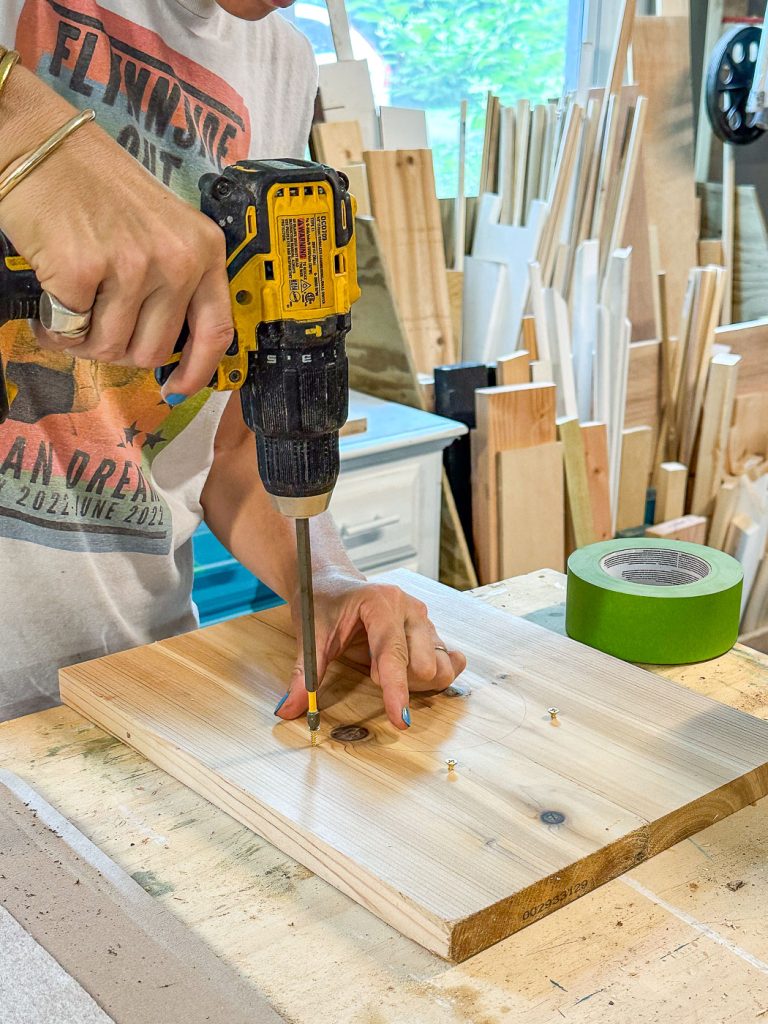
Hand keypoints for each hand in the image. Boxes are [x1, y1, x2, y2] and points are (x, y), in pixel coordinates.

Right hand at [0, 83, 232, 396]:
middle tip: (95, 321)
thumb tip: (170, 349)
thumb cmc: (96, 185)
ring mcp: (131, 266)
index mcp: (203, 249)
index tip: (178, 389)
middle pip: (152, 351)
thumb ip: (176, 280)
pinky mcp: (82, 271)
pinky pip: (70, 332)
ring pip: (109, 347)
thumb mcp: (162, 227)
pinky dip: (53, 326)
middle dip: (118, 348)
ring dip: (82, 338)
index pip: (216, 330)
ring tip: (70, 302)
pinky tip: (50, 296)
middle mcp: (176, 259)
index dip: (197, 371)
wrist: (38, 143)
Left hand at [275, 569, 466, 729]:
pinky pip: (448, 663)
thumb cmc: (323, 603)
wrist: (333, 583)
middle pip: (423, 665)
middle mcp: (410, 609)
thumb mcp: (310, 634)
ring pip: (439, 667)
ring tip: (386, 668)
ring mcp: (425, 620)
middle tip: (370, 670)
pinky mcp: (431, 632)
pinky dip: (433, 677)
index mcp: (381, 602)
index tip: (400, 720)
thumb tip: (290, 709)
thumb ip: (304, 673)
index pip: (393, 653)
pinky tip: (411, 673)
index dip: (397, 689)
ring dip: (417, 682)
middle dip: (400, 682)